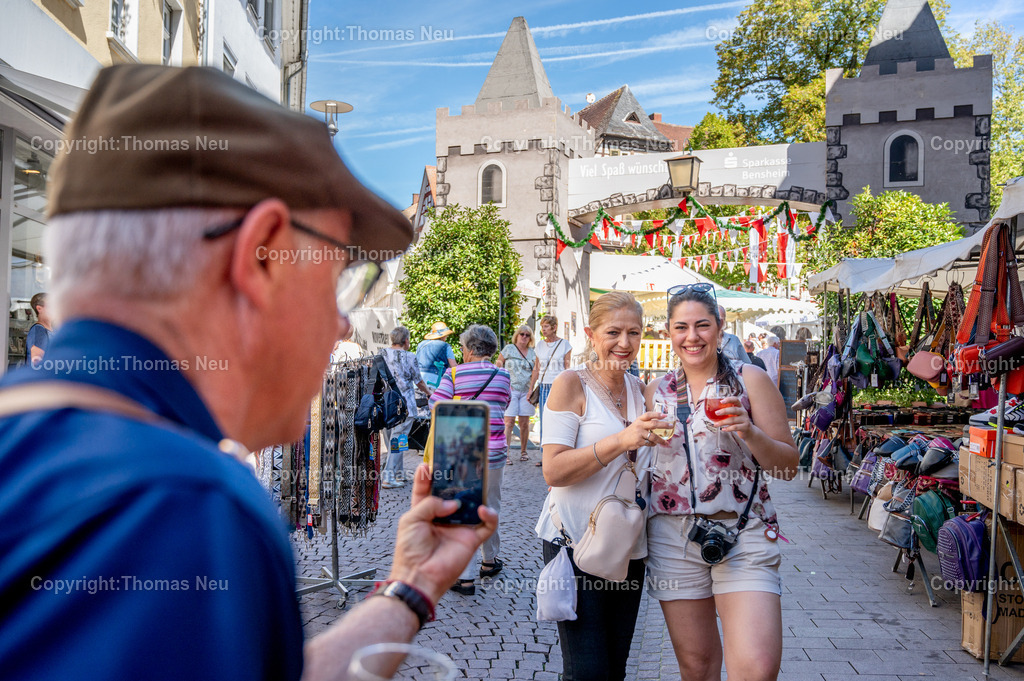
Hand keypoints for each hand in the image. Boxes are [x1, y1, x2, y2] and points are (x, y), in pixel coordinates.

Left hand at [387, 464, 497, 603]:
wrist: (419, 576)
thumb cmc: (410, 549)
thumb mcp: (411, 520)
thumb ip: (430, 503)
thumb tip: (453, 503)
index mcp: (425, 512)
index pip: (428, 489)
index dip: (429, 476)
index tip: (431, 463)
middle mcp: (443, 517)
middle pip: (454, 494)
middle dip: (458, 480)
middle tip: (462, 466)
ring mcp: (459, 527)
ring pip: (473, 505)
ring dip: (476, 494)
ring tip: (477, 483)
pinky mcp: (472, 539)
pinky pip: (487, 525)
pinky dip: (490, 516)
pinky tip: (482, 510)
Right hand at [618, 411, 671, 449]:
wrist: (620, 440)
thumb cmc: (630, 432)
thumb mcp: (636, 424)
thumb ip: (645, 423)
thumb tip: (658, 423)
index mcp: (639, 420)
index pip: (649, 415)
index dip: (657, 414)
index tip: (664, 415)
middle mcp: (639, 425)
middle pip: (654, 424)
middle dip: (664, 425)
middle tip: (671, 426)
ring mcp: (640, 433)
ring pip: (653, 436)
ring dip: (661, 440)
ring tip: (665, 442)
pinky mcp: (639, 441)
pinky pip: (650, 443)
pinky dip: (653, 444)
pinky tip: (655, 444)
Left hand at [717, 396, 755, 438]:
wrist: (749, 431)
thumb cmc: (738, 421)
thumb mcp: (735, 415)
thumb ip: (727, 412)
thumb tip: (712, 413)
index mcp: (740, 407)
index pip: (736, 400)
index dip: (729, 399)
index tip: (721, 401)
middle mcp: (743, 412)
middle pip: (734, 410)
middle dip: (724, 411)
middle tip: (716, 413)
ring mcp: (745, 419)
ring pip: (733, 420)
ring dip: (723, 422)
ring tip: (716, 424)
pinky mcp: (745, 427)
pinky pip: (735, 427)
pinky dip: (728, 428)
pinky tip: (723, 429)